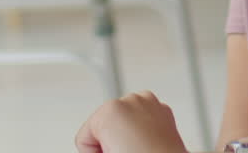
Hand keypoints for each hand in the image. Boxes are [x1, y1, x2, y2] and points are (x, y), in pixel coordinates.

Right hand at [75, 91, 189, 152]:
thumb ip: (91, 147)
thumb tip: (98, 146)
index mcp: (111, 109)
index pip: (84, 136)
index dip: (94, 152)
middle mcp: (131, 100)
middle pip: (104, 125)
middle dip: (109, 141)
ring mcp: (149, 102)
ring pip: (123, 120)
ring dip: (125, 134)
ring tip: (135, 150)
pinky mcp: (163, 109)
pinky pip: (142, 118)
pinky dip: (141, 130)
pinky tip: (146, 144)